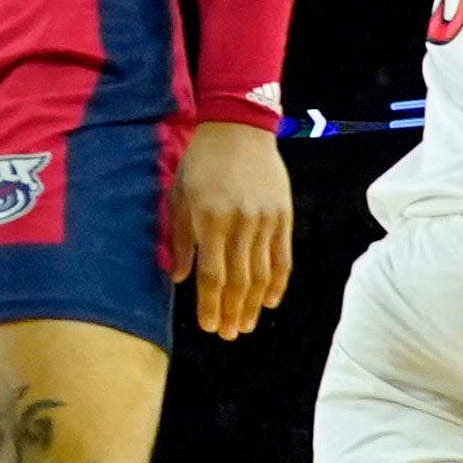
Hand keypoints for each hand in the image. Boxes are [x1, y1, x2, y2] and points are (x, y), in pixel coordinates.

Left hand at [171, 119, 291, 338]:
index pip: (212, 275)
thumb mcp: (180, 196)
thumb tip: (180, 278)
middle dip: (233, 312)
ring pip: (262, 274)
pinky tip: (271, 301)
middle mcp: (240, 224)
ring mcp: (264, 221)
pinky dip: (278, 282)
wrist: (238, 128)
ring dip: (254, 304)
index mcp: (210, 220)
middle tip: (229, 334)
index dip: (210, 305)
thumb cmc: (201, 161)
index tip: (209, 327)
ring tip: (247, 325)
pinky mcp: (283, 216)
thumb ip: (181, 239)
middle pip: (239, 281)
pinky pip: (282, 257)